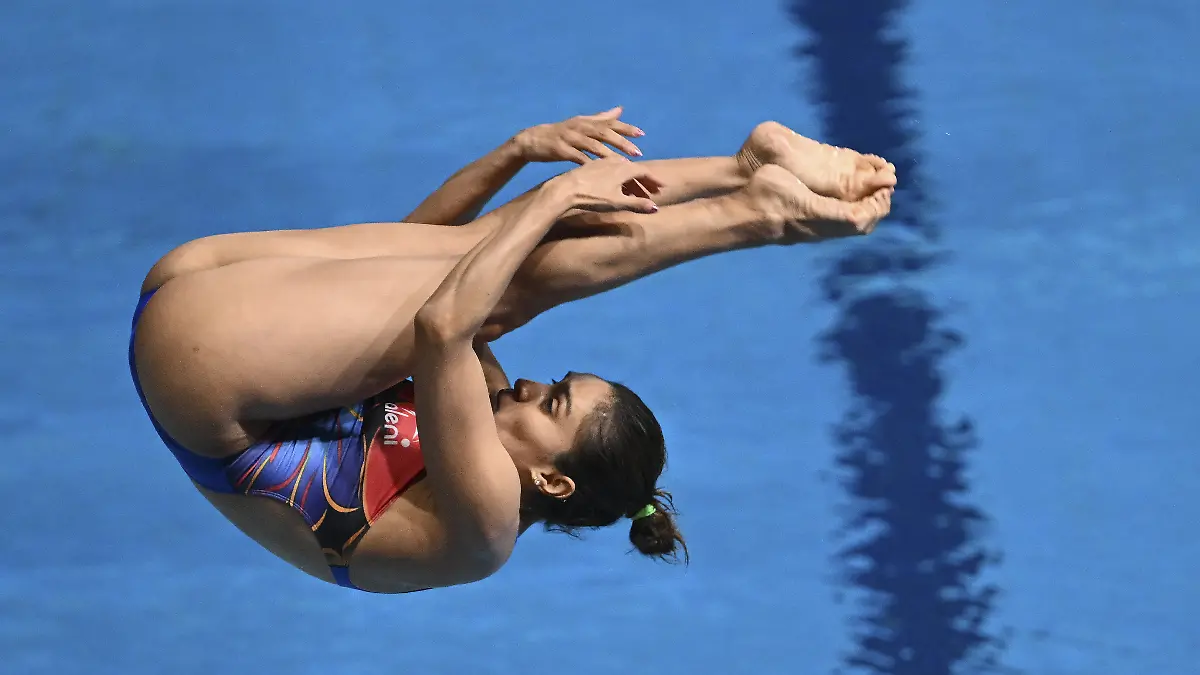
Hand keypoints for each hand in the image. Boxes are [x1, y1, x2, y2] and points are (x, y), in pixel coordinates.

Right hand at [513, 107, 644, 163]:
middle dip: (622, 142)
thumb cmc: (560, 134)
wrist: (531, 140)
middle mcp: (579, 127)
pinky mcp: (560, 150)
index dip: (626, 128)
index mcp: (586, 121)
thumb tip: (620, 110)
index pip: (610, 123)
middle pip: (604, 133)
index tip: (641, 134)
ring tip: (622, 164)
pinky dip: (588, 164)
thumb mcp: (581, 123)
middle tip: (637, 152)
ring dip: (608, 154)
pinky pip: (577, 157)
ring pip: (592, 145)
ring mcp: (569, 138)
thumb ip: (601, 118)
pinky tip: (599, 172)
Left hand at [549, 157, 664, 213]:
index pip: (645, 171)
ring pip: (623, 169)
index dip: (654, 180)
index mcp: (624, 168)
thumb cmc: (593, 196)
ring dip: (631, 180)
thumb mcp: (617, 202)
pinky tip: (616, 186)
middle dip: (644, 181)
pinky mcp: (592, 165)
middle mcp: (615, 161)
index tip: (662, 188)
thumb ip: (637, 204)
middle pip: (635, 170)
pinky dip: (619, 177)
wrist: (565, 189)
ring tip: (636, 192)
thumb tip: (656, 208)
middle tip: (652, 192)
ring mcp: (603, 162)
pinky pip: (612, 169)